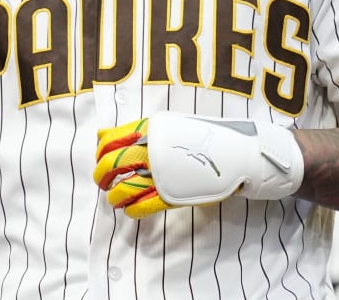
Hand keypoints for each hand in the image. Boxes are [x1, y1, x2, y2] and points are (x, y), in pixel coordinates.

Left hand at [94, 112, 304, 218]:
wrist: (239, 154)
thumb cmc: (204, 139)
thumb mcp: (168, 127)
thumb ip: (135, 132)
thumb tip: (101, 134)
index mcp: (151, 129)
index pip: (110, 140)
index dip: (99, 153)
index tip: (99, 160)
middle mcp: (154, 149)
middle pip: (113, 163)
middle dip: (101, 175)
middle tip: (103, 181)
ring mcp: (164, 172)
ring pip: (124, 187)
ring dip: (114, 195)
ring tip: (114, 198)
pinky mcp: (174, 193)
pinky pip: (143, 205)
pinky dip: (132, 210)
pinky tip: (130, 210)